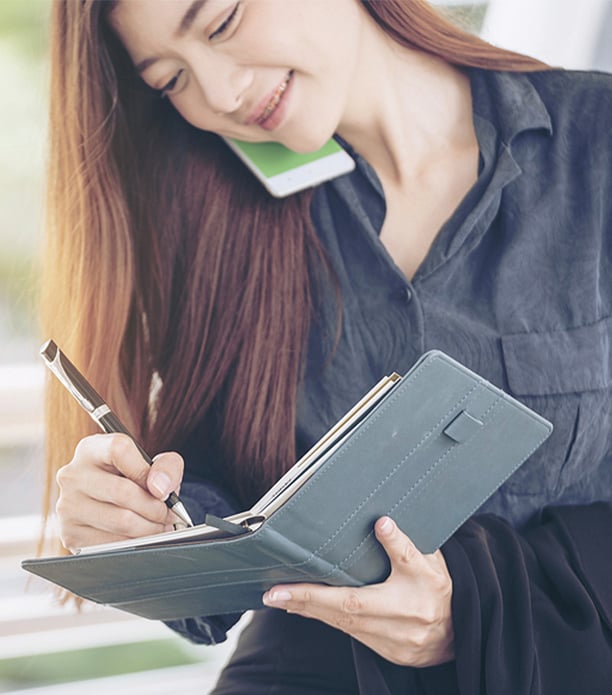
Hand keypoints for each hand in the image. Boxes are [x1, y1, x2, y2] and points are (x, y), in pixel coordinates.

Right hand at [55, 433, 184, 552]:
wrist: (114, 506)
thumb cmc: (136, 481)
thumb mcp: (155, 464)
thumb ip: (167, 466)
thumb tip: (160, 488)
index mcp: (91, 449)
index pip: (119, 450)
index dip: (145, 470)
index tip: (160, 488)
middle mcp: (73, 475)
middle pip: (122, 491)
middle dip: (155, 508)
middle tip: (169, 515)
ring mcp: (68, 506)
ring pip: (121, 521)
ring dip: (149, 529)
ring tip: (160, 527)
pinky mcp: (70, 535)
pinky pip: (112, 544)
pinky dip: (135, 544)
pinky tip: (142, 538)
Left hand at [262, 516, 453, 666]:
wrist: (464, 632)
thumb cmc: (442, 590)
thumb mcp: (428, 563)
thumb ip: (404, 545)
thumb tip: (381, 522)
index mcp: (407, 599)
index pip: (358, 593)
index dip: (320, 589)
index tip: (286, 586)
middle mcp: (395, 625)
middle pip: (341, 614)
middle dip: (304, 602)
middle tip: (272, 595)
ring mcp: (390, 643)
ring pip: (343, 626)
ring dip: (312, 612)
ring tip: (284, 599)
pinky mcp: (388, 652)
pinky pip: (352, 635)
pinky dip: (330, 621)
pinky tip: (313, 610)